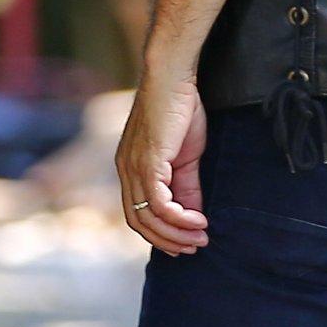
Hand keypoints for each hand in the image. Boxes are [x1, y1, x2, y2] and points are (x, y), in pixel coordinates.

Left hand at [117, 73, 209, 255]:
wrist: (173, 79)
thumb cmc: (179, 111)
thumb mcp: (185, 157)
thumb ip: (186, 185)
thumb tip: (194, 214)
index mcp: (131, 169)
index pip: (137, 213)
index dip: (159, 233)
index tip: (183, 243)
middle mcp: (126, 171)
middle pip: (139, 222)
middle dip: (167, 240)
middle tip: (194, 247)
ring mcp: (134, 168)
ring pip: (148, 217)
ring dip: (176, 234)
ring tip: (200, 238)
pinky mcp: (147, 163)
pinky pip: (159, 203)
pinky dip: (179, 218)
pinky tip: (199, 221)